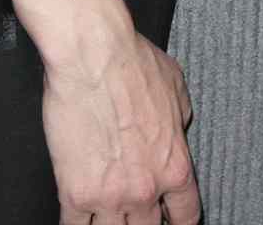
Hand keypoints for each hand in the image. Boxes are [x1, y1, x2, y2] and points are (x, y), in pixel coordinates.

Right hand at [42, 26, 200, 224]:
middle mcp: (146, 188)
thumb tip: (176, 129)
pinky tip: (78, 218)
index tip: (171, 221)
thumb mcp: (176, 86)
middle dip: (142, 223)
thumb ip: (180, 119)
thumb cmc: (131, 62)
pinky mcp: (75, 194)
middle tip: (135, 212)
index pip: (186, 215)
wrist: (94, 55)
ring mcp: (110, 196)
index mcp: (175, 165)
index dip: (179, 222)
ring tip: (105, 213)